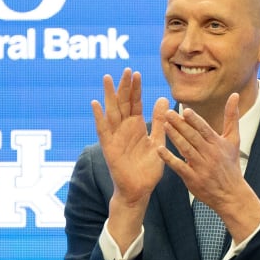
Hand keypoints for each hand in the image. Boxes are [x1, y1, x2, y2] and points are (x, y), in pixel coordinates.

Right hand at [91, 68, 167, 249]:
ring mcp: (115, 136)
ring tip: (107, 79)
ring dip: (109, 95)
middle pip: (123, 103)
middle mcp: (124, 128)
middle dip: (124, 86)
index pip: (135, 102)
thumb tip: (164, 99)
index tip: (136, 73)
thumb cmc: (148, 168)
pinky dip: (99, 117)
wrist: (140, 189)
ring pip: (112, 112)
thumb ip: (160, 121)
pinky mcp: (109, 147)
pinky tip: (95, 104)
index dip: (135, 88)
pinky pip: (103, 130)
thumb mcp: (158, 140)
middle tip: (126, 70)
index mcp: (136, 126)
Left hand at [157, 93, 259, 241]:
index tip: (184, 110)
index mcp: (217, 143)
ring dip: (174, 137)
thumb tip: (235, 95)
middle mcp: (209, 154)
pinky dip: (169, 158)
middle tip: (167, 114)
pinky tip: (159, 150)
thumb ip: (231, 116)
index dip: (194, 120)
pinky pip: (179, 167)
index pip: (204, 129)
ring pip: (185, 149)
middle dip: (180, 125)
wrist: (231, 194)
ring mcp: (201, 167)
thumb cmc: (230, 164)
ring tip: (163, 125)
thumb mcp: (233, 139)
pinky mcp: (192, 179)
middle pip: (193, 137)